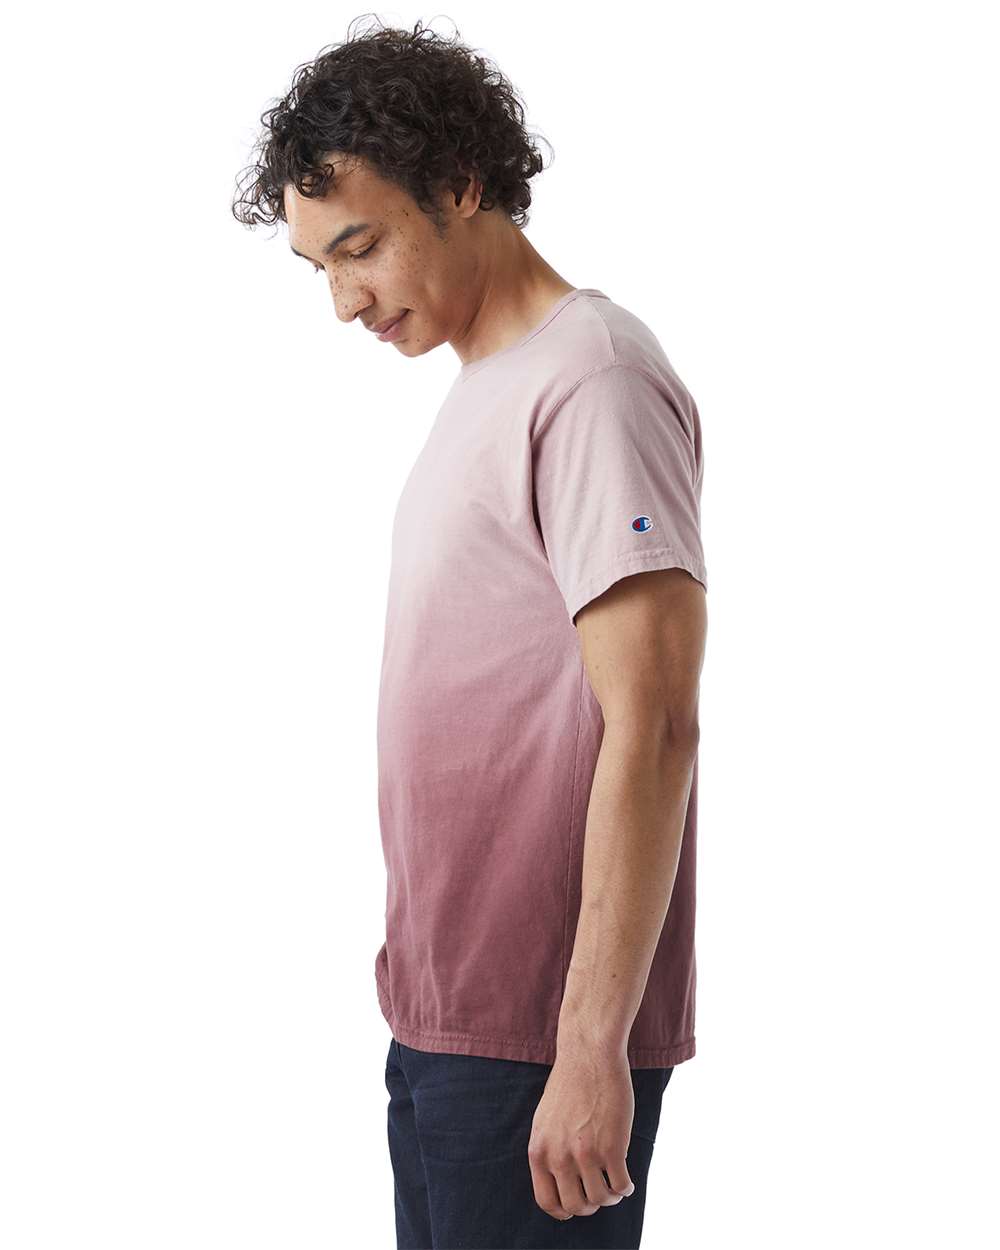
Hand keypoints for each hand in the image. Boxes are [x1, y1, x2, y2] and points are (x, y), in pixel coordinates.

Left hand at [527, 1045, 635, 1220]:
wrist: (589, 1054)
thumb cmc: (569, 1083)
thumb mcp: (545, 1120)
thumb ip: (549, 1151)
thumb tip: (559, 1181)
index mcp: (539, 1151)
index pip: (547, 1201)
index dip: (564, 1210)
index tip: (576, 1206)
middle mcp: (559, 1157)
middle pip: (576, 1206)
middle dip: (590, 1205)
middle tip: (600, 1193)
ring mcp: (586, 1154)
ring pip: (600, 1199)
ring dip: (610, 1197)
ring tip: (615, 1186)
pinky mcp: (613, 1147)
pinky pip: (621, 1186)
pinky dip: (626, 1189)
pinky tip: (627, 1180)